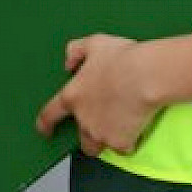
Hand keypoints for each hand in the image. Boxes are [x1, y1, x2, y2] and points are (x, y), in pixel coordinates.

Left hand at [35, 34, 160, 157]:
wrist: (147, 75)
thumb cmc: (123, 58)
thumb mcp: (95, 43)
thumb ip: (76, 50)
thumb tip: (69, 63)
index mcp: (72, 97)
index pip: (49, 116)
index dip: (45, 125)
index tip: (45, 131)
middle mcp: (83, 119)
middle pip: (81, 140)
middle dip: (89, 137)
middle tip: (104, 125)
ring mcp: (101, 134)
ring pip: (100, 147)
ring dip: (107, 140)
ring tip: (121, 126)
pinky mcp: (121, 143)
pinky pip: (123, 148)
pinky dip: (129, 142)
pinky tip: (137, 127)